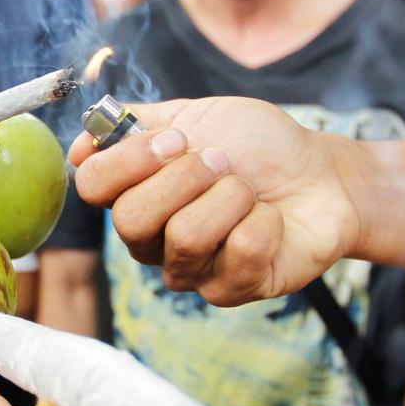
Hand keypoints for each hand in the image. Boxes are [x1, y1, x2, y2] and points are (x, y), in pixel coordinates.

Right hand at [68, 97, 360, 304]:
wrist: (322, 174)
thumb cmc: (258, 147)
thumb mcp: (196, 115)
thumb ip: (136, 122)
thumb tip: (82, 144)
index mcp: (134, 193)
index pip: (92, 186)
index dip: (128, 160)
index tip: (173, 140)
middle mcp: (150, 239)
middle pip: (130, 219)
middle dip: (185, 178)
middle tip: (222, 162)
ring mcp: (189, 269)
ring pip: (184, 237)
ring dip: (231, 198)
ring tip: (249, 191)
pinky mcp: (230, 290)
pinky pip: (239, 253)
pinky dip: (265, 222)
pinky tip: (271, 219)